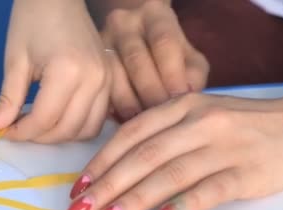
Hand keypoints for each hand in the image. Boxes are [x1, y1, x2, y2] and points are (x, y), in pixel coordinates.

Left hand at [0, 0, 110, 142]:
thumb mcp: (15, 61)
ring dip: (60, 136)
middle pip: (66, 129)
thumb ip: (8, 99)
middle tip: (18, 127)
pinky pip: (98, 119)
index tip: (3, 131)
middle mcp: (94, 80)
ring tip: (38, 125)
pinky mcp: (111, 81)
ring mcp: (107, 81)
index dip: (21, 132)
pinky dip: (78, 127)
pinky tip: (59, 119)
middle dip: (39, 137)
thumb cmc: (32, 21)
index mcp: (68, 72)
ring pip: (86, 130)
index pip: (44, 119)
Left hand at [67, 91, 282, 209]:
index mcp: (181, 106)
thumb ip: (163, 134)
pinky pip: (208, 190)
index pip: (131, 134)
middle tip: (80, 209)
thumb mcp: (199, 115)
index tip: (79, 185)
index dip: (101, 160)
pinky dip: (182, 204)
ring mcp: (223, 147)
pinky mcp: (246, 173)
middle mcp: (198, 123)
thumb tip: (117, 168)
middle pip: (143, 156)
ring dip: (133, 199)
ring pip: (168, 174)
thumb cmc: (241, 126)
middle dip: (106, 185)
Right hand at [100, 1, 208, 121]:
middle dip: (149, 91)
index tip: (178, 99)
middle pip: (136, 59)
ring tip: (141, 122)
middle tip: (159, 117)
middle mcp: (124, 22)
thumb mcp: (189, 58)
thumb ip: (193, 75)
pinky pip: (99, 87)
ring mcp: (102, 40)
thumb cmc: (170, 57)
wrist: (138, 42)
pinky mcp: (89, 63)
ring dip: (128, 102)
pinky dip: (111, 106)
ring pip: (113, 74)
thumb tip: (184, 95)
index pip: (163, 42)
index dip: (171, 73)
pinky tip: (123, 120)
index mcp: (155, 15)